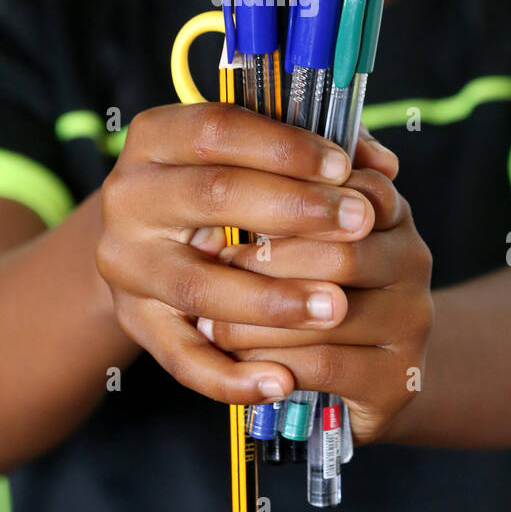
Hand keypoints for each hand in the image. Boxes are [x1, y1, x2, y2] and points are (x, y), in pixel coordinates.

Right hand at [95, 102, 379, 404]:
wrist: (150, 244)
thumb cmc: (221, 188)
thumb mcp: (250, 155)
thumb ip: (312, 149)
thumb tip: (383, 166)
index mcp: (155, 139)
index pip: (217, 130)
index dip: (283, 147)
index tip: (342, 167)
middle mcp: (128, 198)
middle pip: (212, 196)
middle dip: (294, 210)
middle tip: (359, 224)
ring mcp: (127, 266)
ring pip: (198, 286)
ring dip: (272, 300)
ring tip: (336, 306)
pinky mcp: (137, 324)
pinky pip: (182, 359)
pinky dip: (232, 377)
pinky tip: (283, 380)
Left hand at [198, 164, 433, 445]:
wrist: (361, 376)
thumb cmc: (315, 287)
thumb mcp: (305, 230)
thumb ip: (294, 181)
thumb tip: (267, 128)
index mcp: (390, 212)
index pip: (350, 187)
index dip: (288, 198)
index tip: (232, 208)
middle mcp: (413, 260)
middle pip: (340, 252)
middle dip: (267, 263)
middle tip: (214, 268)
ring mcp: (412, 321)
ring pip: (328, 312)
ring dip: (259, 318)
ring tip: (212, 320)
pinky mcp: (399, 379)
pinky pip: (326, 363)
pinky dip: (274, 360)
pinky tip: (240, 359)